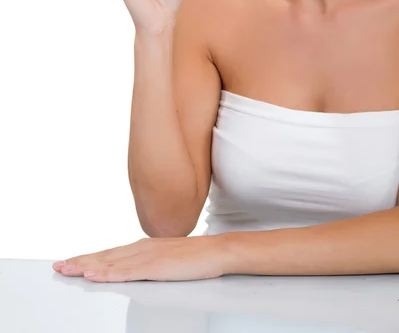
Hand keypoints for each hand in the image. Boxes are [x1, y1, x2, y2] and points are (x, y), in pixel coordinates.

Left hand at [52, 234, 226, 282]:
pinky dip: (107, 273)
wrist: (216, 251)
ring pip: (110, 263)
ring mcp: (147, 257)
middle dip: (80, 261)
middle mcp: (140, 248)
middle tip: (58, 266)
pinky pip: (126, 272)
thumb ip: (149, 261)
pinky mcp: (155, 267)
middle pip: (104, 256)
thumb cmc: (195, 256)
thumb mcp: (167, 258)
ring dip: (86, 266)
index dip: (89, 257)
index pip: (110, 253)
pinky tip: (94, 275)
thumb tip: (135, 268)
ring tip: (67, 269)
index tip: (71, 261)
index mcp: (143, 247)